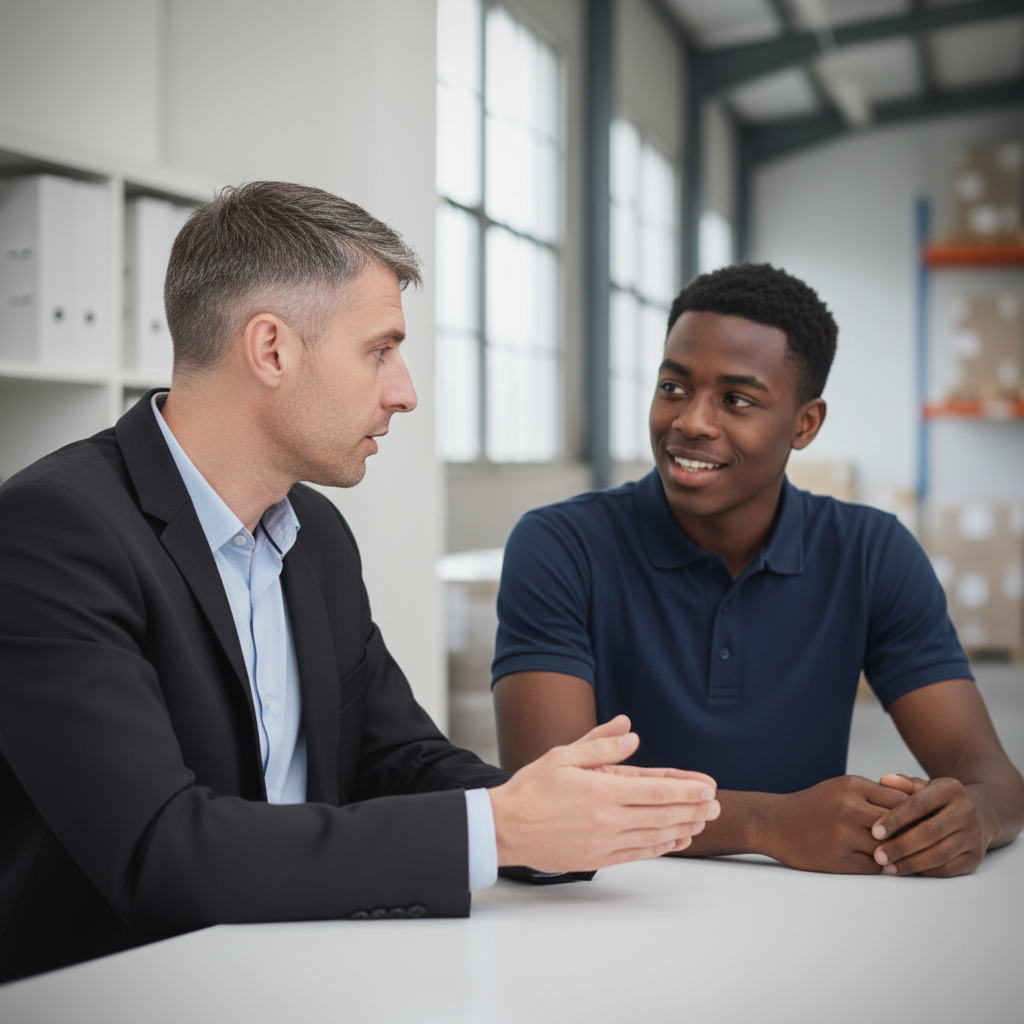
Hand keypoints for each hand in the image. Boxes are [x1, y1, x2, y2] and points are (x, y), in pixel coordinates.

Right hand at [489, 715, 719, 872]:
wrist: (506, 828)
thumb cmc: (532, 789)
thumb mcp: (564, 756)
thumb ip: (601, 743)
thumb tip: (630, 732)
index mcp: (601, 790)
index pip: (656, 789)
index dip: (686, 788)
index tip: (707, 786)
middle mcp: (608, 818)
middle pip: (662, 814)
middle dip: (693, 808)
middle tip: (715, 804)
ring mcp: (605, 842)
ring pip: (654, 835)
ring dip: (682, 827)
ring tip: (703, 821)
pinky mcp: (598, 858)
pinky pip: (638, 852)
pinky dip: (660, 846)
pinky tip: (675, 840)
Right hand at [764, 776, 907, 873]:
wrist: (775, 823)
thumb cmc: (812, 806)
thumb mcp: (840, 788)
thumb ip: (873, 794)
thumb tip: (914, 808)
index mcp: (852, 786)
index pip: (902, 800)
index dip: (914, 814)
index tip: (919, 823)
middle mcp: (849, 807)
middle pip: (899, 825)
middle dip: (908, 836)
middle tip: (916, 844)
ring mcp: (843, 834)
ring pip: (888, 848)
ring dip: (892, 853)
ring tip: (893, 855)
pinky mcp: (838, 859)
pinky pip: (873, 867)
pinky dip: (875, 866)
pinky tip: (867, 860)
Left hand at [870, 773, 990, 876]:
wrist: (979, 813)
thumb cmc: (941, 800)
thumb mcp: (925, 786)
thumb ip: (904, 784)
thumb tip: (884, 780)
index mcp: (951, 790)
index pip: (919, 805)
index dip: (895, 819)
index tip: (875, 832)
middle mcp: (966, 813)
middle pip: (930, 833)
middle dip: (901, 846)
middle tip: (878, 855)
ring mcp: (973, 836)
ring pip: (940, 854)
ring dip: (911, 863)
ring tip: (888, 867)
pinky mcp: (975, 857)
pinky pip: (948, 869)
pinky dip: (926, 872)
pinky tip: (907, 871)